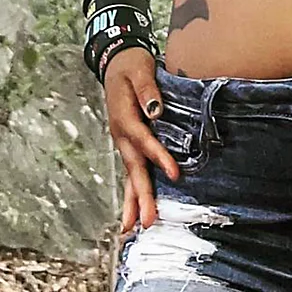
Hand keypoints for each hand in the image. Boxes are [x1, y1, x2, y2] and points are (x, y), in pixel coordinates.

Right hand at [103, 47, 178, 232]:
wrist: (116, 62)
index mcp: (124, 117)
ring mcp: (123, 142)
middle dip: (141, 196)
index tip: (175, 173)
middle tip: (149, 221)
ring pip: (129, 176)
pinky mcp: (128, 145)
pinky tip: (135, 213)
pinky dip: (132, 193)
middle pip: (133, 168)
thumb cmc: (131, 65)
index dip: (158, 156)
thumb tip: (156, 111)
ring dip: (132, 203)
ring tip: (134, 229)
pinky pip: (130, 172)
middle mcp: (121, 134)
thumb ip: (147, 89)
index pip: (143, 140)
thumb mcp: (140, 69)